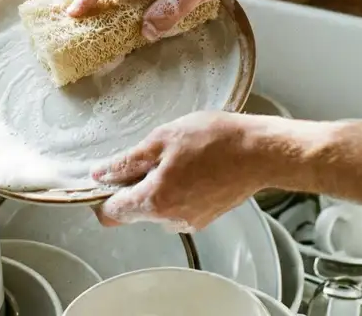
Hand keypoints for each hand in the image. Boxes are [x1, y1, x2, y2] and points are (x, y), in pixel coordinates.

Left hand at [91, 111, 285, 231]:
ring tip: (176, 158)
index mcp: (155, 200)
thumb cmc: (215, 140)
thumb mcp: (163, 139)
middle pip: (134, 211)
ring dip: (157, 187)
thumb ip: (127, 161)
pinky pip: (177, 207)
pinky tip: (192, 167)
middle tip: (149, 156)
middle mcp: (170, 219)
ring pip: (157, 208)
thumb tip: (100, 173)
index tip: (105, 177)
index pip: (111, 213)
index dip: (102, 195)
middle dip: (133, 186)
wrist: (261, 152)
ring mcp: (189, 221)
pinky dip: (177, 190)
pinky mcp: (205, 217)